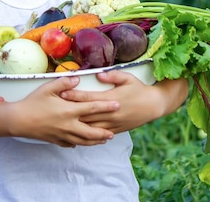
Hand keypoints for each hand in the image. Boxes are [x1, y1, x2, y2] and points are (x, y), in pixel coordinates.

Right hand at [0, 76, 120, 147]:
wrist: (17, 121)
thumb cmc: (32, 102)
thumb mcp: (48, 88)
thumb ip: (64, 82)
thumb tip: (77, 78)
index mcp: (69, 110)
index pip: (92, 107)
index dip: (106, 106)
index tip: (118, 105)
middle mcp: (69, 125)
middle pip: (92, 132)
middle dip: (104, 132)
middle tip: (114, 132)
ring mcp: (62, 135)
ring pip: (83, 141)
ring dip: (95, 141)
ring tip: (104, 139)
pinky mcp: (55, 140)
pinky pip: (70, 144)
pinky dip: (79, 144)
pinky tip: (82, 143)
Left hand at [60, 71, 188, 133]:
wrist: (153, 106)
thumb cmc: (139, 89)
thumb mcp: (128, 78)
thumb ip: (112, 76)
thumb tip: (98, 74)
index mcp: (112, 99)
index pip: (89, 98)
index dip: (74, 96)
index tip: (62, 93)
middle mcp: (110, 113)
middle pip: (86, 113)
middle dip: (70, 111)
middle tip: (55, 109)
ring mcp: (112, 123)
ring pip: (90, 127)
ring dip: (76, 125)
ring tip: (62, 124)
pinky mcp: (115, 130)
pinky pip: (99, 135)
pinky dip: (87, 135)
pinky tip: (77, 135)